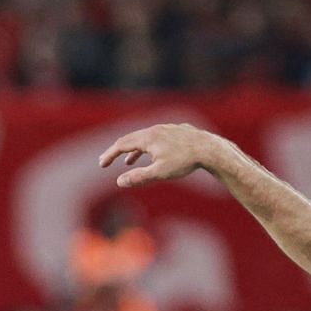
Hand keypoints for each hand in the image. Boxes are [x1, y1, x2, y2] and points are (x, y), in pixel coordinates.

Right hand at [100, 123, 227, 188]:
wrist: (209, 148)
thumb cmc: (184, 161)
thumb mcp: (159, 172)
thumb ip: (138, 177)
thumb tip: (119, 182)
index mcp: (147, 138)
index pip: (121, 145)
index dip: (109, 155)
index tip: (101, 164)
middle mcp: (154, 130)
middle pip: (130, 139)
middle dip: (118, 151)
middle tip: (108, 160)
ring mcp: (166, 129)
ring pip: (144, 138)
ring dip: (134, 150)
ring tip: (130, 162)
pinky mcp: (176, 131)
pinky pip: (157, 137)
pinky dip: (149, 147)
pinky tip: (154, 154)